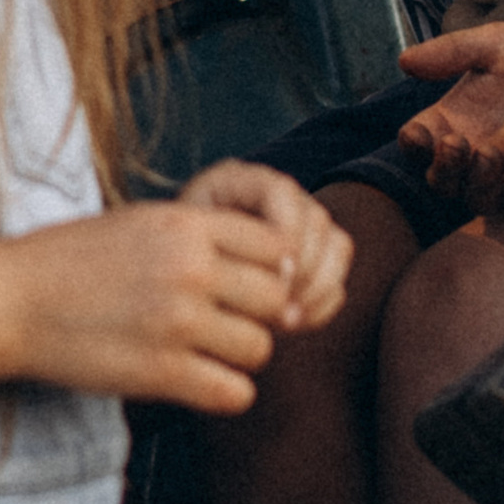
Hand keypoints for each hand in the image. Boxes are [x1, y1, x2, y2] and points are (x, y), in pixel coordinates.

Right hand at [4, 172, 350, 413]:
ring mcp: (177, 321)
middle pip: (275, 301)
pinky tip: (196, 382)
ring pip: (259, 349)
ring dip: (238, 357)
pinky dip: (223, 393)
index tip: (242, 288)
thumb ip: (201, 236)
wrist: (10, 300)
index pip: (277, 248)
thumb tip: (276, 264)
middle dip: (258, 317)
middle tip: (225, 326)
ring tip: (203, 354)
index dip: (269, 273)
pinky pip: (233, 393)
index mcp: (186, 224)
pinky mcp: (161, 372)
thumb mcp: (141, 223)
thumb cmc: (72, 261)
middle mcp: (190, 268)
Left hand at [178, 158, 352, 330]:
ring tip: (287, 320)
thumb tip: (278, 281)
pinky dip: (323, 300)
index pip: (281, 192)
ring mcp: (300, 223)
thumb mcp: (178, 252)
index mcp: (238, 181)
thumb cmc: (166, 265)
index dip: (285, 235)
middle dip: (304, 270)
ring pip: (336, 244)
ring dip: (317, 287)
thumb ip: (211, 253)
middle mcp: (277, 194)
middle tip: (281, 308)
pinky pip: (338, 272)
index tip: (273, 278)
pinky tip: (296, 322)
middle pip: (315, 219)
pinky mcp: (313, 254)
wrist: (169, 280)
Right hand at [393, 18, 503, 205]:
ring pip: (474, 197)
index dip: (413, 143)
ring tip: (487, 154)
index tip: (416, 133)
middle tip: (455, 143)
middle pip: (440, 179)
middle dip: (442, 166)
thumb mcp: (494, 43)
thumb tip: (404, 60)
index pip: (418, 142)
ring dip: (474, 182)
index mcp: (450, 120)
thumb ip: (452, 52)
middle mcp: (470, 153)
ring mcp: (503, 173)